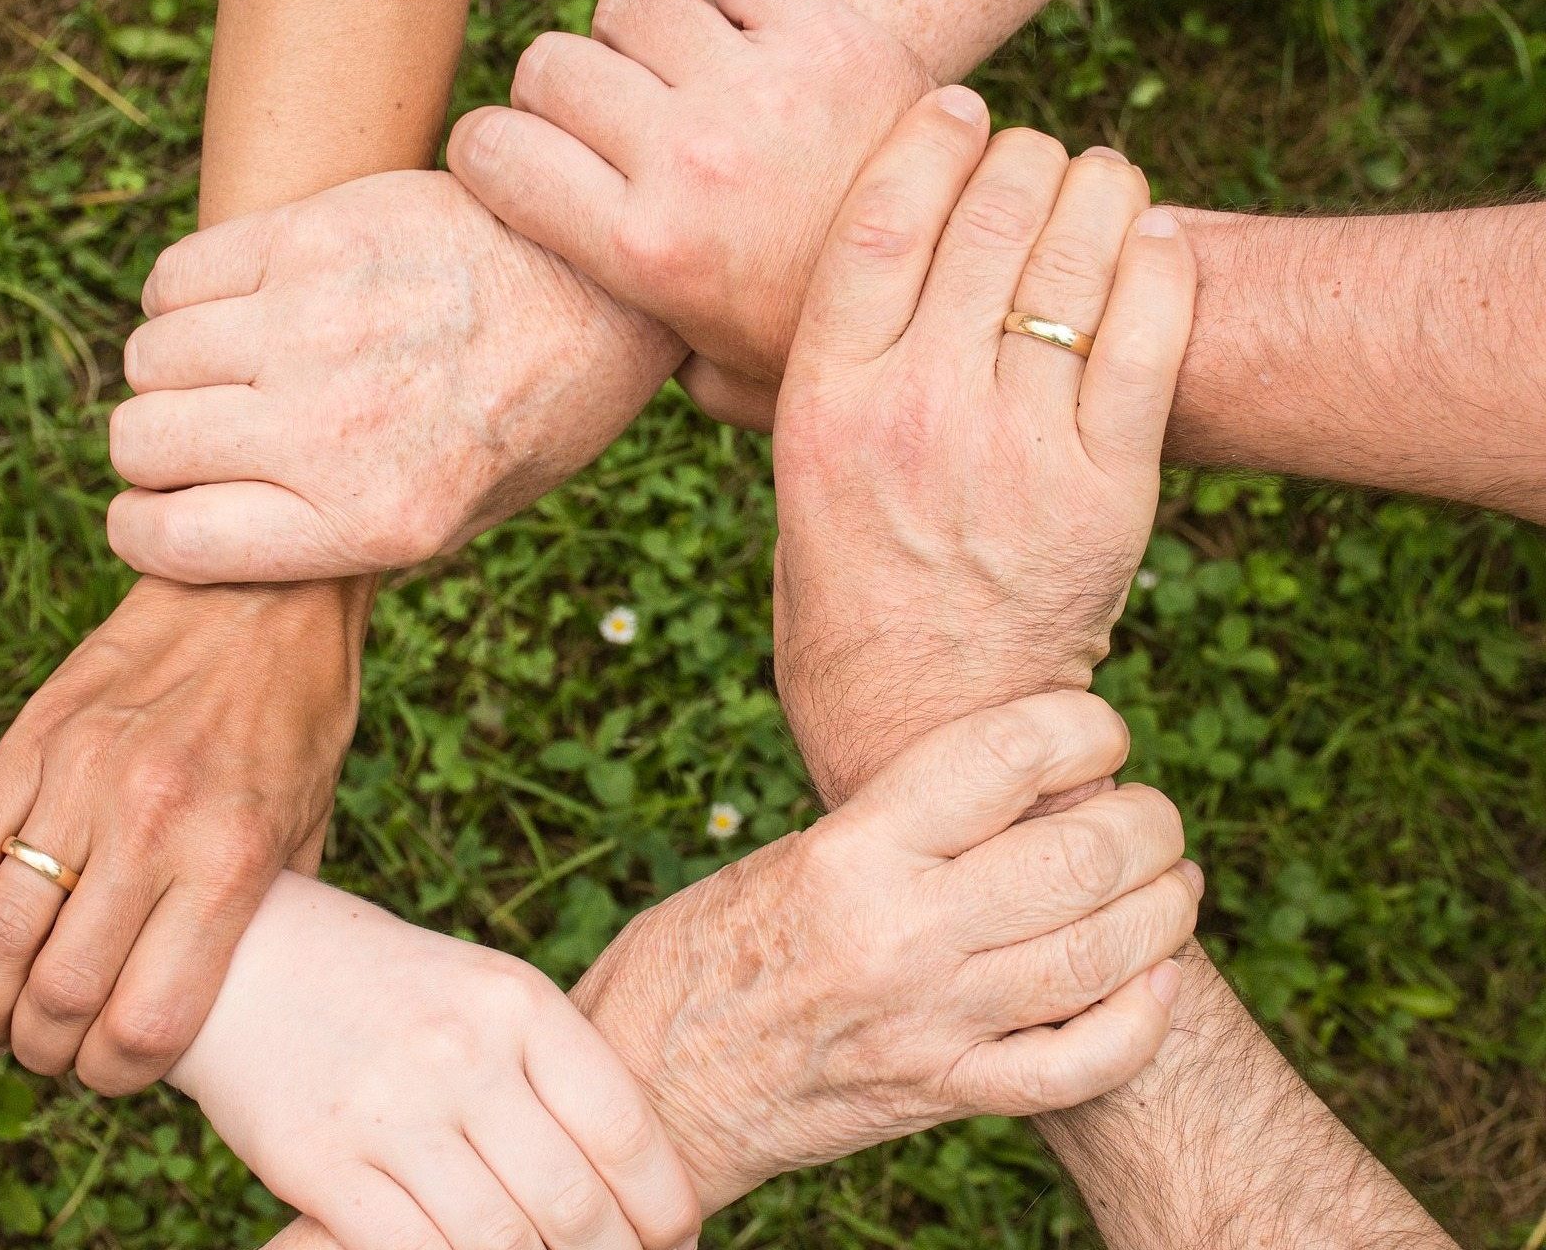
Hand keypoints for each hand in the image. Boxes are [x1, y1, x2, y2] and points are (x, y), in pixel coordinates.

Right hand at [0, 577, 368, 1093]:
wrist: (261, 589)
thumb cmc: (299, 716)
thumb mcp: (310, 825)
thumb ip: (262, 916)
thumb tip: (222, 1004)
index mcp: (230, 858)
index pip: (147, 1021)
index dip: (117, 1075)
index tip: (112, 1074)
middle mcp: (151, 824)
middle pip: (59, 994)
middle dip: (43, 1051)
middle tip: (47, 1053)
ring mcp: (80, 778)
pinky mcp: (30, 740)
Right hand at [106, 169, 682, 583]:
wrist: (602, 289)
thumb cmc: (530, 415)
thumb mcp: (457, 520)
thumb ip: (336, 536)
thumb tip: (210, 536)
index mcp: (371, 522)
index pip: (169, 540)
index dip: (144, 530)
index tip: (156, 513)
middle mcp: (332, 430)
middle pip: (141, 443)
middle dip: (155, 450)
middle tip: (204, 436)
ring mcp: (316, 326)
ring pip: (149, 357)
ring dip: (172, 370)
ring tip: (231, 367)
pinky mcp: (313, 236)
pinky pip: (175, 277)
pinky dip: (183, 298)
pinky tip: (238, 306)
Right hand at [169, 876, 700, 1249]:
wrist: (243, 963)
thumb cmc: (391, 992)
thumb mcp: (485, 995)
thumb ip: (554, 1073)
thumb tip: (637, 1183)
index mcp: (516, 1002)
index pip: (624, 1130)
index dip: (665, 1208)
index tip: (676, 1241)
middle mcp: (460, 1052)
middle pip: (571, 1202)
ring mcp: (387, 1110)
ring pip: (499, 1243)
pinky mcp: (318, 1164)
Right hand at [256, 693, 1196, 1249]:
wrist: (648, 1093)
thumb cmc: (696, 958)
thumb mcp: (782, 860)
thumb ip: (890, 829)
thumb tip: (1007, 787)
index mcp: (851, 853)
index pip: (1005, 757)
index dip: (1081, 727)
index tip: (1099, 729)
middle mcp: (901, 934)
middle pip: (1080, 855)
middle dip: (1147, 822)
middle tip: (1153, 813)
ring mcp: (932, 1023)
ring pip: (1102, 955)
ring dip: (1164, 908)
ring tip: (1174, 881)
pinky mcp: (944, 1094)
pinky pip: (1079, 1064)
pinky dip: (1140, 1021)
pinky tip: (1156, 982)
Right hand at [448, 0, 927, 429]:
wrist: (967, 286)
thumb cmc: (824, 339)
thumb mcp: (717, 376)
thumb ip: (636, 347)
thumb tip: (577, 331)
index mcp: (646, 252)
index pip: (491, 151)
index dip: (487, 151)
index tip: (513, 162)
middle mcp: (690, 160)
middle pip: (551, 68)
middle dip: (557, 96)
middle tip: (601, 127)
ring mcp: (759, 88)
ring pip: (626, 6)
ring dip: (633, 38)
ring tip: (668, 78)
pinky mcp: (824, 31)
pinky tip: (718, 23)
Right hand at [770, 91, 1196, 804]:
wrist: (928, 731)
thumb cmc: (848, 607)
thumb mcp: (793, 488)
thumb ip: (803, 387)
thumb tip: (798, 295)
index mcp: (825, 405)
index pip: (879, 220)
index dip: (928, 141)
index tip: (958, 111)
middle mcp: (917, 414)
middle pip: (987, 218)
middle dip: (1022, 158)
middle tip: (1035, 157)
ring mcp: (1017, 450)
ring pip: (1075, 259)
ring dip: (1098, 191)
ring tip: (1099, 181)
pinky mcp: (1107, 491)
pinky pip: (1150, 335)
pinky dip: (1159, 265)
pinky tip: (1152, 241)